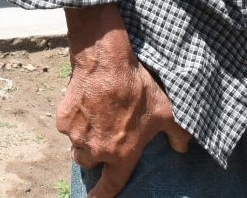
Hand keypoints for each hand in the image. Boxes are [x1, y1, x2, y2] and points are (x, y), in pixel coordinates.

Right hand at [58, 4, 190, 197]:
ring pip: (78, 146)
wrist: (107, 62)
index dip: (102, 197)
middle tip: (107, 133)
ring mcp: (77, 136)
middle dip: (97, 153)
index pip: (110, 186)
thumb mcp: (165, 109)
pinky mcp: (63, 120)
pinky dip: (76, 119)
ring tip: (98, 117)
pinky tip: (87, 104)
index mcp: (121, 154)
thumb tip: (182, 148)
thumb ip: (177, 133)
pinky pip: (68, 127)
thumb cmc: (137, 86)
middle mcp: (96, 151)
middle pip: (91, 163)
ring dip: (85, 138)